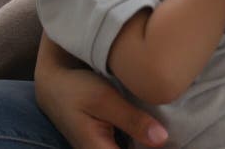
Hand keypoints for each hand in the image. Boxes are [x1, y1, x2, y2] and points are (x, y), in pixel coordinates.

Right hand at [35, 38, 168, 147]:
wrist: (53, 83)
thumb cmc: (76, 89)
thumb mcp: (104, 99)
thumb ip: (132, 120)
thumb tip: (162, 139)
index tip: (170, 141)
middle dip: (151, 145)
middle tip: (171, 135)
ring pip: (135, 148)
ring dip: (148, 142)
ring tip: (167, 133)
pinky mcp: (109, 141)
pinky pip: (130, 145)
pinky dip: (143, 139)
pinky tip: (156, 128)